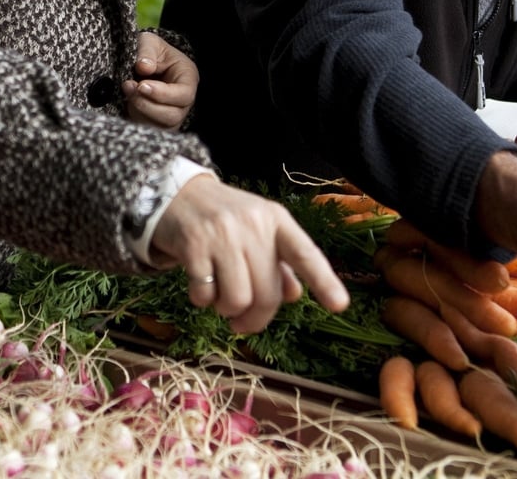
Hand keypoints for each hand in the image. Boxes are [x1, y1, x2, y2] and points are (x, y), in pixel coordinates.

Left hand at [123, 31, 196, 129]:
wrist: (142, 62)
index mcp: (188, 77)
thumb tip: (144, 67)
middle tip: (129, 86)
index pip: (184, 95)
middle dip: (147, 105)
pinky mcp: (155, 123)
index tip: (141, 85)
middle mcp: (183, 101)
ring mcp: (170, 115)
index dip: (163, 94)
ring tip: (126, 90)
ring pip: (159, 127)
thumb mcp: (149, 41)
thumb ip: (147, 51)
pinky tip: (127, 101)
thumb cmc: (150, 50)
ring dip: (138, 111)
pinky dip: (135, 117)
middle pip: (173, 116)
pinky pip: (147, 129)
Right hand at [149, 174, 349, 334]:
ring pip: (237, 299)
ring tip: (220, 299)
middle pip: (267, 293)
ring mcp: (222, 234)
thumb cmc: (225, 219)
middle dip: (256, 319)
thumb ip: (278, 262)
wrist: (176, 194)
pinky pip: (205, 295)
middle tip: (242, 323)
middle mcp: (253, 224)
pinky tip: (200, 286)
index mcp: (276, 219)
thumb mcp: (258, 231)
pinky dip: (202, 301)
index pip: (305, 253)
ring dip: (228, 310)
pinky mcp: (193, 245)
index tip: (340, 305)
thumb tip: (294, 295)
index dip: (324, 281)